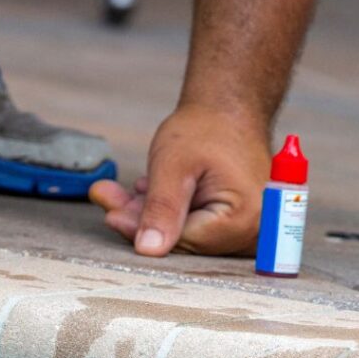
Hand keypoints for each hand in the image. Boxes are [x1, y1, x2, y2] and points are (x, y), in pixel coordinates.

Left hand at [90, 105, 269, 257]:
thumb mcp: (174, 165)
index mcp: (241, 219)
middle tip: (108, 199)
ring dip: (151, 214)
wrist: (230, 107)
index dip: (144, 229)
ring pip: (184, 233)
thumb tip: (148, 250)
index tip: (112, 216)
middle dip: (143, 220)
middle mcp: (250, 230)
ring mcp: (245, 228)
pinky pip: (193, 225)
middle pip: (183, 240)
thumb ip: (161, 208)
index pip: (182, 241)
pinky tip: (146, 191)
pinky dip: (167, 211)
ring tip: (124, 192)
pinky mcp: (233, 223)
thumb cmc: (207, 127)